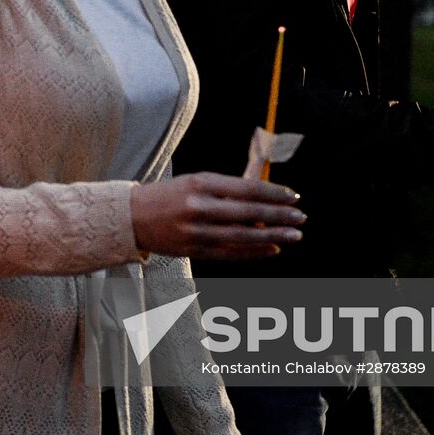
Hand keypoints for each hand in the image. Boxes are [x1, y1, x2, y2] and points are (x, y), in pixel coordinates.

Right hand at [129, 172, 304, 259]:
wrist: (132, 216)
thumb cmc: (171, 194)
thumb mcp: (197, 181)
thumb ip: (228, 188)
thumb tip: (265, 195)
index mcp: (201, 182)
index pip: (246, 188)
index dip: (273, 193)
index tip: (293, 196)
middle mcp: (199, 206)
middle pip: (248, 213)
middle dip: (279, 215)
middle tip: (301, 217)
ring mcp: (196, 231)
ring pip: (243, 236)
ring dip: (273, 236)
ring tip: (294, 235)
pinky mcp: (193, 250)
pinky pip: (230, 253)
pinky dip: (253, 253)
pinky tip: (273, 250)